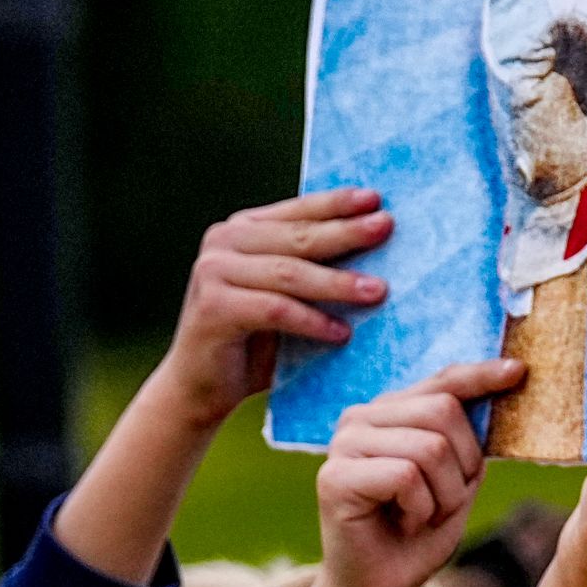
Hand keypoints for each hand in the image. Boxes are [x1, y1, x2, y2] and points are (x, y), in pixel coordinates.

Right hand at [151, 189, 393, 430]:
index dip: (337, 203)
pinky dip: (312, 320)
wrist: (201, 387)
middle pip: (298, 236)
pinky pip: (275, 309)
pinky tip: (341, 333)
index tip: (376, 199)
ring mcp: (213, 271)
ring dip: (337, 282)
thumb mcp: (288, 294)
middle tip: (385, 228)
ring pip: (289, 272)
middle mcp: (224, 241)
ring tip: (377, 291)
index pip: (299, 210)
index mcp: (244, 228)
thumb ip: (314, 266)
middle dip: (346, 232)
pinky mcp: (213, 307)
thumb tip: (378, 246)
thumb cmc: (256, 339)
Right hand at [309, 360, 522, 586]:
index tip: (519, 370)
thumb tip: (507, 383)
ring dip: (444, 494)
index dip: (481, 376)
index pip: (443, 382)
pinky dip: (421, 510)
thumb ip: (470, 437)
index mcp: (389, 411)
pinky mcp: (335, 477)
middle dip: (464, 464)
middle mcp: (360, 417)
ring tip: (421, 515)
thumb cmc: (420, 532)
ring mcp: (343, 444)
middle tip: (445, 501)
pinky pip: (407, 477)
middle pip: (443, 411)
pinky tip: (403, 524)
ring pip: (431, 447)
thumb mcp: (458, 478)